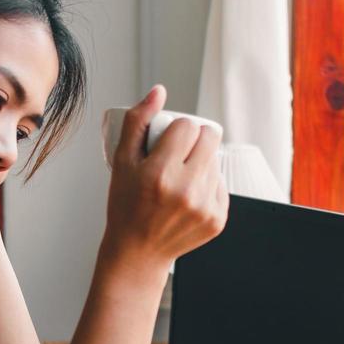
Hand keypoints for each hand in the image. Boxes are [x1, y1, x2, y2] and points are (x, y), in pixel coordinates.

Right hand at [99, 85, 228, 276]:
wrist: (137, 252)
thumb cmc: (126, 205)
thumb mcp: (122, 162)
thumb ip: (138, 122)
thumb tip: (159, 92)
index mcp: (160, 173)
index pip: (188, 126)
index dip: (178, 129)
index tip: (168, 140)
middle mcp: (186, 190)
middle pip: (210, 138)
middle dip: (196, 139)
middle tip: (180, 152)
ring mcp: (205, 207)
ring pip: (216, 161)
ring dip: (202, 162)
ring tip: (181, 176)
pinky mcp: (217, 220)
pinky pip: (222, 185)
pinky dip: (209, 185)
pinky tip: (190, 195)